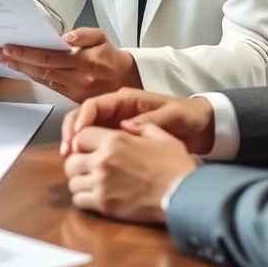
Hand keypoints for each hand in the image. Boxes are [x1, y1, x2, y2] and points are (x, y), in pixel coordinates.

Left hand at [0, 27, 141, 101]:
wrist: (128, 81)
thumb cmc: (111, 57)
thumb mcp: (101, 38)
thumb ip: (84, 34)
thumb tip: (65, 37)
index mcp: (84, 62)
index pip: (48, 57)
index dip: (26, 53)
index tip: (8, 48)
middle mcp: (77, 78)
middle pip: (41, 69)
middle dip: (17, 61)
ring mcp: (74, 90)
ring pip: (42, 78)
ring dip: (21, 70)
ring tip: (4, 61)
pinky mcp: (72, 98)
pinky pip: (49, 85)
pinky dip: (34, 77)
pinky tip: (22, 70)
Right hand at [60, 89, 215, 155]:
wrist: (201, 127)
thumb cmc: (186, 116)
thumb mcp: (172, 115)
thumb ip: (150, 119)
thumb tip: (126, 126)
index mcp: (125, 100)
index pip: (94, 104)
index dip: (81, 118)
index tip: (75, 135)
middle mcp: (116, 111)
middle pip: (83, 117)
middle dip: (71, 132)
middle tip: (66, 151)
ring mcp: (116, 126)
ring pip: (86, 131)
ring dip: (75, 144)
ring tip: (69, 160)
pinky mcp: (119, 141)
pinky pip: (96, 144)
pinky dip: (87, 153)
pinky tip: (84, 166)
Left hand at [64, 123, 196, 223]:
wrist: (183, 195)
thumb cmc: (176, 166)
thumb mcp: (162, 136)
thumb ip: (141, 127)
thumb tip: (125, 123)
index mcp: (114, 140)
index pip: (80, 136)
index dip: (82, 141)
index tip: (87, 148)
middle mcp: (102, 160)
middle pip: (71, 160)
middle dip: (77, 162)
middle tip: (86, 167)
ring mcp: (102, 183)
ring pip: (72, 182)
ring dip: (79, 181)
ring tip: (90, 182)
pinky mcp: (104, 205)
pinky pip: (79, 200)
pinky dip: (83, 198)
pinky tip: (94, 196)